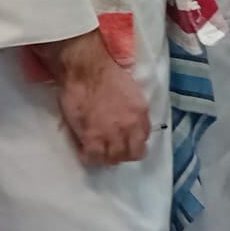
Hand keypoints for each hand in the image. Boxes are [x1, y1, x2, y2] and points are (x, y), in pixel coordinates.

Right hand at [54, 50, 150, 167]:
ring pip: (114, 159)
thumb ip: (134, 112)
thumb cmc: (107, 75)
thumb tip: (129, 126)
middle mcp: (130, 127)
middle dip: (123, 154)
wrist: (87, 71)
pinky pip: (94, 158)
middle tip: (112, 150)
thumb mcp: (132, 93)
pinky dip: (90, 157)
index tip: (125, 141)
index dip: (133, 143)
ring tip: (99, 152)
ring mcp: (111, 134)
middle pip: (132, 154)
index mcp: (141, 114)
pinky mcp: (92, 137)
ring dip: (106, 157)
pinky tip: (86, 151)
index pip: (143, 139)